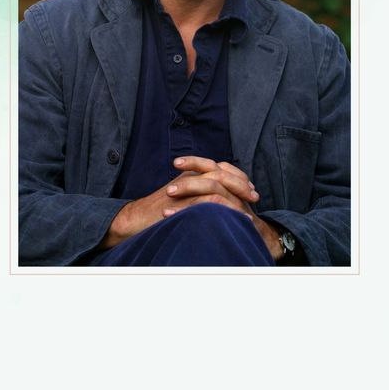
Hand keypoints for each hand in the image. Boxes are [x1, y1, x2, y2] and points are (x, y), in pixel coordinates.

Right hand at [101, 156, 267, 253]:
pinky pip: (208, 199)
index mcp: (191, 176)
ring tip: (249, 205)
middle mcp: (190, 177)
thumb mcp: (182, 201)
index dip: (238, 178)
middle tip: (254, 196)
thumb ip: (197, 198)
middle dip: (241, 183)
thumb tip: (218, 204)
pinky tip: (236, 217)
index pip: (221, 170)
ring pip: (218, 181)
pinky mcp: (181, 199)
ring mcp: (185, 186)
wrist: (135, 219)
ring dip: (236, 192)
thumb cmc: (156, 213)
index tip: (251, 190)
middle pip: (223, 172)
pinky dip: (224, 206)